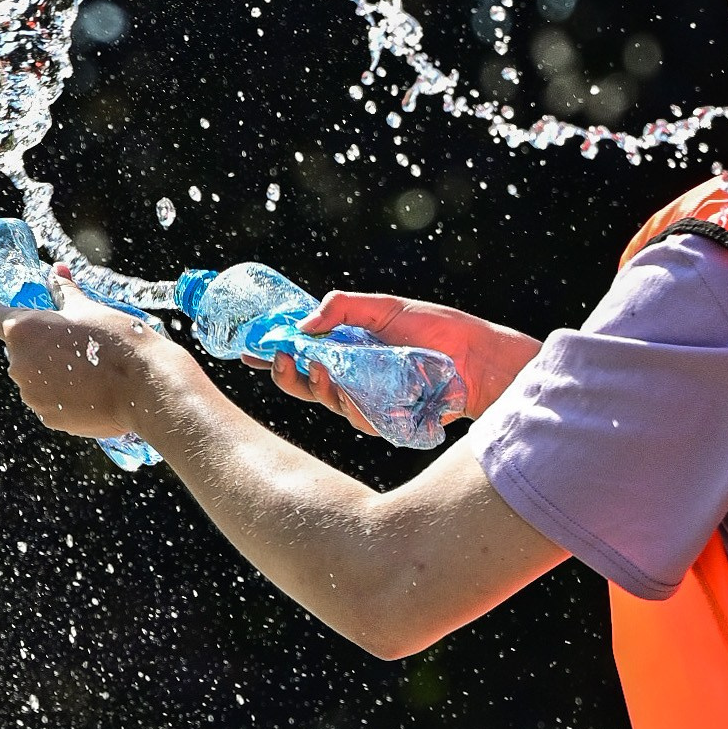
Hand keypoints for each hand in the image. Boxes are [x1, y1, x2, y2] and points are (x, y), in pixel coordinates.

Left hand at [0, 282, 208, 447]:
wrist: (142, 387)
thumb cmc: (116, 341)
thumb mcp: (88, 308)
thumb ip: (65, 291)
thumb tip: (58, 271)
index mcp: (21, 330)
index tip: (5, 309)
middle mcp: (17, 364)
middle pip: (18, 349)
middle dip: (37, 343)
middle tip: (70, 340)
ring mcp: (31, 394)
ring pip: (33, 376)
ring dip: (50, 370)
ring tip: (85, 367)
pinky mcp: (47, 417)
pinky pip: (48, 400)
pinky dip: (62, 394)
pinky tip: (89, 388)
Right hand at [271, 292, 540, 434]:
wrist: (479, 358)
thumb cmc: (438, 330)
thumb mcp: (385, 307)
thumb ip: (342, 307)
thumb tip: (304, 323)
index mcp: (347, 352)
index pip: (301, 356)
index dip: (273, 355)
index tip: (248, 349)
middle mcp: (352, 379)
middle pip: (306, 387)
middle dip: (287, 376)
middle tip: (281, 359)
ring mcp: (368, 402)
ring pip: (329, 403)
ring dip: (318, 387)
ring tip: (317, 367)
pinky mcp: (387, 421)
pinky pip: (359, 417)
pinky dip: (352, 403)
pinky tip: (351, 390)